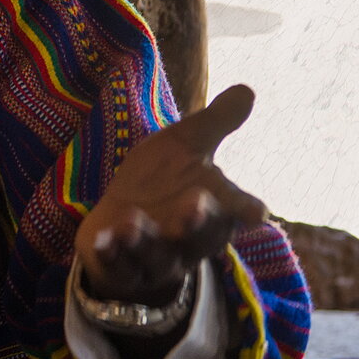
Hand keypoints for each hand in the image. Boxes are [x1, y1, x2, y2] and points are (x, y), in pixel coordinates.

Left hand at [76, 83, 266, 305]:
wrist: (122, 223)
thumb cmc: (162, 181)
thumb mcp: (185, 147)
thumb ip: (214, 124)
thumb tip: (248, 89)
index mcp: (212, 209)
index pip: (233, 211)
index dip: (244, 210)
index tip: (257, 211)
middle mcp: (188, 238)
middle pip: (199, 237)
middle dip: (195, 223)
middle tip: (194, 203)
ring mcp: (156, 258)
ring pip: (157, 256)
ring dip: (144, 240)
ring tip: (132, 221)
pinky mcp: (123, 269)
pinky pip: (119, 267)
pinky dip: (111, 256)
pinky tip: (101, 241)